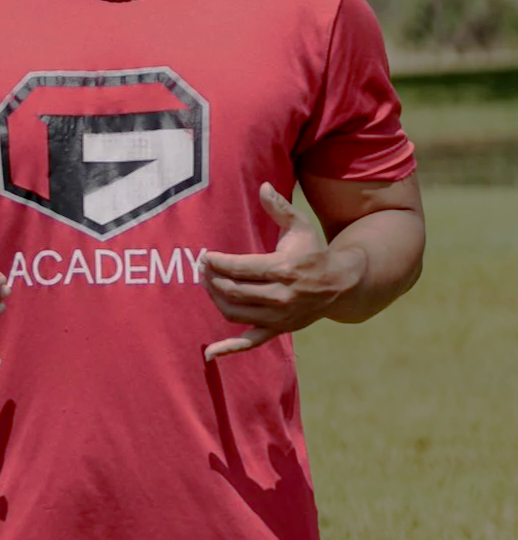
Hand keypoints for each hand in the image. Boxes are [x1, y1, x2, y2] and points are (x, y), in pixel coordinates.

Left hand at [202, 182, 362, 360]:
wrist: (340, 285)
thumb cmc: (314, 251)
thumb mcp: (300, 225)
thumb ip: (279, 207)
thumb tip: (263, 186)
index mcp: (283, 269)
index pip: (240, 268)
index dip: (217, 262)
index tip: (204, 255)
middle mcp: (280, 296)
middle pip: (233, 290)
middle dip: (211, 278)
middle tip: (200, 267)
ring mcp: (278, 316)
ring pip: (235, 312)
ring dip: (215, 298)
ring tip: (206, 284)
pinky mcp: (278, 330)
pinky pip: (250, 343)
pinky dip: (229, 349)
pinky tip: (209, 353)